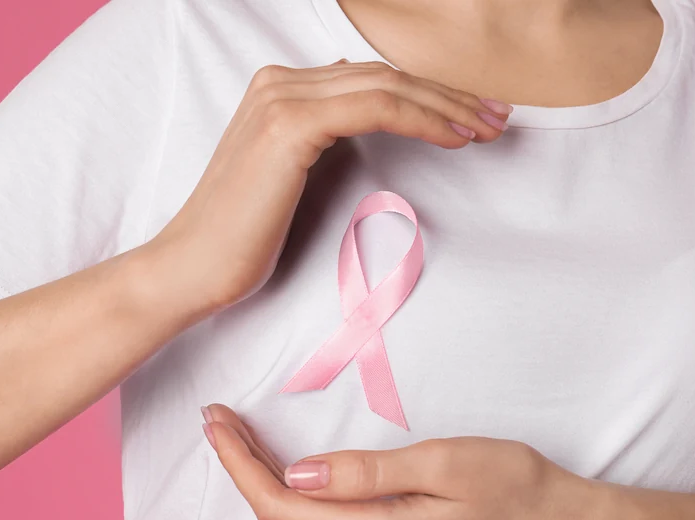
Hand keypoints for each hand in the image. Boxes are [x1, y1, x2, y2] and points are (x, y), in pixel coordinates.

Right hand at [157, 60, 511, 310]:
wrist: (193, 269)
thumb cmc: (242, 238)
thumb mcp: (290, 177)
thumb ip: (321, 136)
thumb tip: (365, 112)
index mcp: (280, 89)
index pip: (372, 79)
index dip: (430, 95)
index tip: (475, 117)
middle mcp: (280, 82)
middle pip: (386, 75)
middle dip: (450, 96)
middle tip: (500, 117)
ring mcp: (282, 99)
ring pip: (388, 86)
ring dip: (448, 105)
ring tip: (490, 128)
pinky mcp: (290, 126)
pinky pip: (377, 108)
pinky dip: (423, 119)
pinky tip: (456, 137)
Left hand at [200, 403, 602, 519]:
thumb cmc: (512, 484)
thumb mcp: (442, 464)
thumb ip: (366, 472)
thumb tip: (300, 473)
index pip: (281, 505)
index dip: (240, 464)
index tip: (215, 421)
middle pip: (284, 516)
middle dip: (243, 466)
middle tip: (218, 417)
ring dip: (266, 478)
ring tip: (241, 433)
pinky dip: (298, 492)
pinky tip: (288, 464)